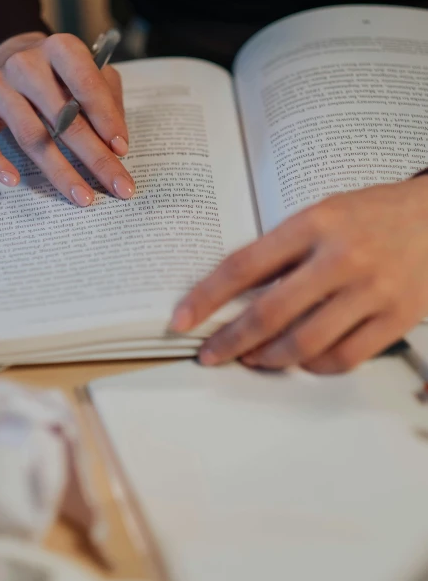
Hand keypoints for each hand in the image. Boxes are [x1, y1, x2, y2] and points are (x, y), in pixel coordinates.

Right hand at [0, 31, 134, 205]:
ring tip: (82, 196)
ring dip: (60, 171)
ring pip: (31, 136)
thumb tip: (117, 145)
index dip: (107, 119)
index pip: (86, 84)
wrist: (6, 55)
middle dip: (95, 158)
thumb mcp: (90, 71)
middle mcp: (26, 64)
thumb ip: (108, 100)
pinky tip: (13, 181)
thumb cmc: (59, 72)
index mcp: (60, 49)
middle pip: (64, 119)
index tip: (122, 150)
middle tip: (117, 186)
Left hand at [170, 179, 427, 373]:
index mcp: (315, 223)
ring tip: (253, 359)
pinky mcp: (396, 317)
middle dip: (230, 341)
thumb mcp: (322, 213)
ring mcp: (371, 290)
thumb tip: (237, 291)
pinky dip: (315, 367)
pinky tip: (302, 362)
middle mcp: (341, 257)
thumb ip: (283, 249)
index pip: (244, 265)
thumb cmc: (375, 213)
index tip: (183, 319)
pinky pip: (345, 357)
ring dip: (269, 359)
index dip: (207, 297)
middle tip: (211, 354)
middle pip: (270, 313)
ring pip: (305, 343)